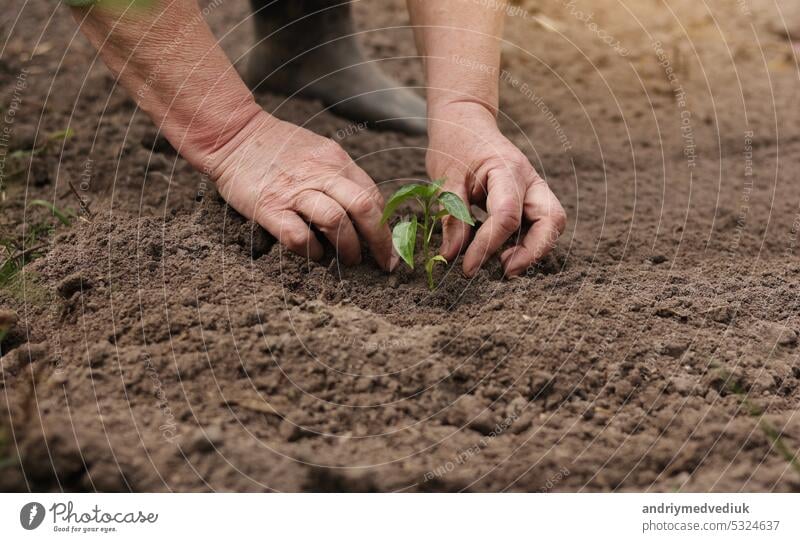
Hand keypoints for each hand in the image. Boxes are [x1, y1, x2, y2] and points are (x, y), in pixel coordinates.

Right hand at [204, 112, 396, 270]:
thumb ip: (341, 177)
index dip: (386, 227)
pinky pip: (298, 236)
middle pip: (363, 208)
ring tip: (348, 261)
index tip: (390, 249)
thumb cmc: (279, 148)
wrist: (234, 133)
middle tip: (381, 263)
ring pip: (335, 222)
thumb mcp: (319, 151)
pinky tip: (314, 254)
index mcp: (336, 161)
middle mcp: (320, 174)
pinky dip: (312, 251)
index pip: (373, 196)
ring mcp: (294, 191)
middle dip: (378, 242)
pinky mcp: (269, 207)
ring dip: (347, 248)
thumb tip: (366, 212)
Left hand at [426, 102, 566, 277]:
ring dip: (534, 250)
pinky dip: (526, 244)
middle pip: (551, 220)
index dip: (488, 246)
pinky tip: (503, 254)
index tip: (467, 267)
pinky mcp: (529, 199)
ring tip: (503, 266)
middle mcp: (529, 180)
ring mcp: (533, 189)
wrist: (465, 122)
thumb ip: (451, 216)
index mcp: (507, 169)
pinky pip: (539, 225)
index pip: (506, 215)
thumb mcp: (445, 178)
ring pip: (552, 224)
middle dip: (533, 251)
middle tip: (505, 272)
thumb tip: (451, 255)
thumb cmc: (455, 145)